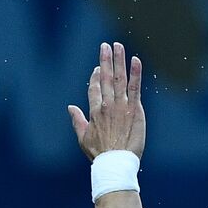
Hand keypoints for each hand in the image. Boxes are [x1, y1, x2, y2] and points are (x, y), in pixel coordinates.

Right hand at [67, 42, 145, 160]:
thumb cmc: (100, 154)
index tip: (99, 68)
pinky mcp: (135, 110)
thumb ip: (77, 121)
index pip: (95, 88)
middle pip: (106, 78)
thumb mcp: (83, 138)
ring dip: (119, 60)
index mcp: (94, 111)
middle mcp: (107, 105)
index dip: (96, 77)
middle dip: (106, 60)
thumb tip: (70, 107)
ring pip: (120, 79)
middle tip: (106, 45)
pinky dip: (136, 74)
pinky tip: (136, 61)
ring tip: (118, 46)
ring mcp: (121, 106)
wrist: (115, 162)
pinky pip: (135, 88)